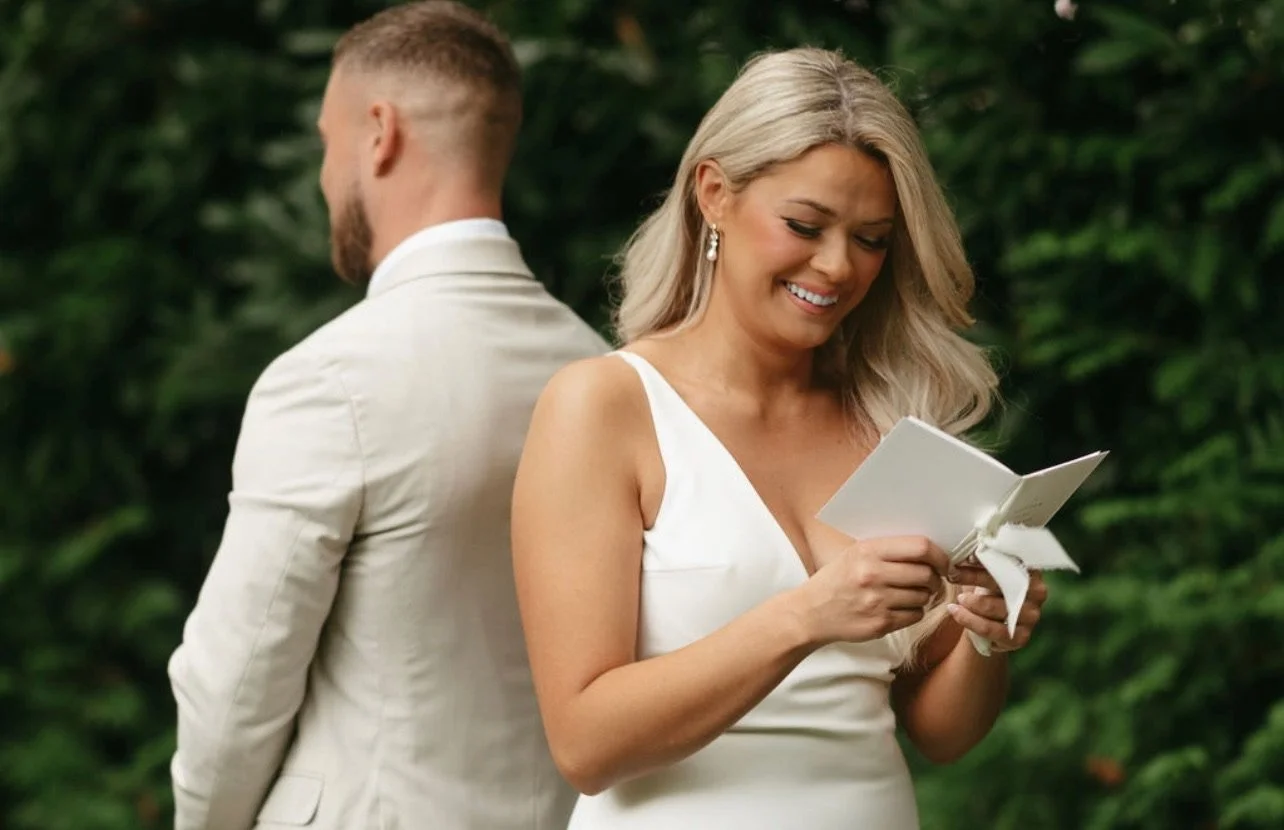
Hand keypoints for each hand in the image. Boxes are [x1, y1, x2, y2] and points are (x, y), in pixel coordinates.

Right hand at [796, 536, 949, 645]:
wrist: (811, 612)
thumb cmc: (836, 580)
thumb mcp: (855, 554)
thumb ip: (888, 550)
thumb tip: (930, 550)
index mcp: (868, 551)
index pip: (920, 547)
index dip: (940, 555)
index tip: (943, 562)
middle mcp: (873, 574)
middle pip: (927, 574)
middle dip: (935, 578)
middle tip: (931, 580)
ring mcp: (877, 601)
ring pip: (924, 597)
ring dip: (925, 596)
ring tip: (911, 594)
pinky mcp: (880, 624)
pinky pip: (915, 616)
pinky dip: (914, 612)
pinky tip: (901, 608)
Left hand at [946, 565, 1047, 652]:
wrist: (992, 625)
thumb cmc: (990, 591)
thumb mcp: (988, 574)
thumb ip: (983, 561)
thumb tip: (967, 550)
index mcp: (1032, 571)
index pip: (1013, 561)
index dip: (989, 558)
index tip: (968, 556)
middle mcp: (1037, 592)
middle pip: (1002, 582)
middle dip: (973, 576)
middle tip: (952, 573)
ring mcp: (1031, 616)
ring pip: (994, 607)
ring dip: (970, 602)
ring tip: (957, 597)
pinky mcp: (1021, 636)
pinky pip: (990, 628)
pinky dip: (968, 620)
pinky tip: (955, 612)